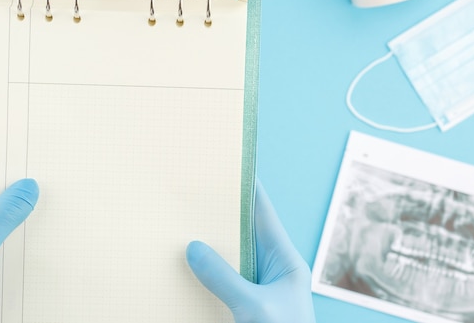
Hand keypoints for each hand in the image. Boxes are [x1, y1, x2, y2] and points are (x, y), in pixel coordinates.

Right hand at [186, 181, 315, 322]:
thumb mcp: (254, 304)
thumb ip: (224, 278)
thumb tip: (193, 249)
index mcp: (286, 261)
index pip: (265, 216)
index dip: (249, 191)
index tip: (233, 168)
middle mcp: (273, 271)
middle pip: (245, 236)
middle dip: (223, 217)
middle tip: (197, 195)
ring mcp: (260, 289)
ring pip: (232, 260)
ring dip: (212, 248)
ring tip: (186, 227)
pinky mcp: (247, 306)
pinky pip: (225, 282)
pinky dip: (208, 273)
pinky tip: (189, 267)